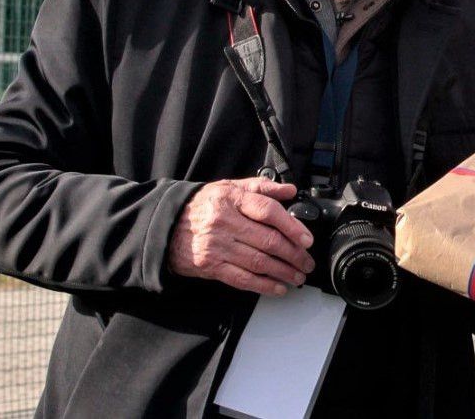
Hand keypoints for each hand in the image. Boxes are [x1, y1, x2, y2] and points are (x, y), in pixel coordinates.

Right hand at [168, 177, 315, 295]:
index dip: (292, 226)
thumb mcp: (229, 187)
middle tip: (307, 262)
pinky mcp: (211, 266)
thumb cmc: (202, 206)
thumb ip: (261, 187)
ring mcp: (217, 246)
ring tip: (298, 276)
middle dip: (294, 254)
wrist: (167, 226)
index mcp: (231, 199)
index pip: (268, 211)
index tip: (307, 239)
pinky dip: (264, 285)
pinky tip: (278, 287)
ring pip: (259, 262)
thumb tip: (290, 191)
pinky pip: (243, 278)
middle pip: (268, 240)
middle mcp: (225, 222)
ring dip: (283, 272)